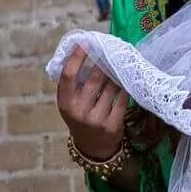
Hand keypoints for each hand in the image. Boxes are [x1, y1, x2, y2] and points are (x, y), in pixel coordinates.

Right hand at [55, 46, 129, 164]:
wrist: (93, 148)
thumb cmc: (82, 118)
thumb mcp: (71, 104)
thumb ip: (75, 85)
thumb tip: (87, 52)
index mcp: (65, 104)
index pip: (69, 76)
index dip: (76, 57)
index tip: (85, 43)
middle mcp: (79, 112)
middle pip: (94, 78)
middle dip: (103, 62)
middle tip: (109, 51)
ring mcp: (96, 119)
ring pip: (111, 87)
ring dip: (116, 74)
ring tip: (118, 67)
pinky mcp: (112, 125)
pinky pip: (122, 98)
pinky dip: (124, 88)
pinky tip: (125, 82)